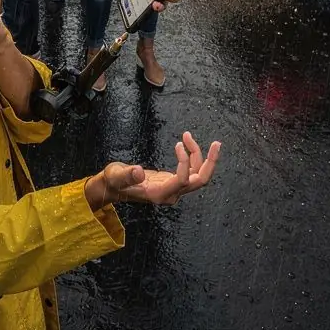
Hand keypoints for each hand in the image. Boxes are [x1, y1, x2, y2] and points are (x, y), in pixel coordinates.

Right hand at [85, 132, 220, 209]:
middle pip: (199, 182)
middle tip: (217, 143)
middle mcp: (170, 194)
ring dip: (198, 154)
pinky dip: (191, 156)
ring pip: (197, 175)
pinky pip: (191, 171)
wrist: (112, 188)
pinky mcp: (173, 183)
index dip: (185, 163)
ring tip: (188, 135)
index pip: (183, 181)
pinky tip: (186, 143)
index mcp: (159, 194)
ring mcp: (173, 189)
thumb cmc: (113, 182)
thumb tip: (139, 171)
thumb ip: (127, 175)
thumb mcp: (116, 176)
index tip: (179, 144)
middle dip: (209, 162)